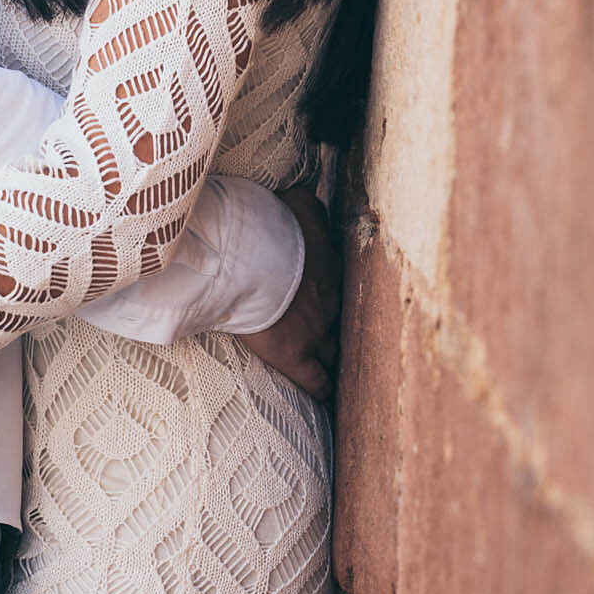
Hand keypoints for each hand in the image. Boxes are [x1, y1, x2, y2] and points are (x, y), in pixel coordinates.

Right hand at [234, 185, 340, 401]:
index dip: (333, 287)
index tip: (328, 290)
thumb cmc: (266, 226)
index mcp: (330, 265)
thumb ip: (305, 203)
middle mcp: (330, 300)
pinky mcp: (293, 354)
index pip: (339, 279)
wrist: (248, 258)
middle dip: (342, 324)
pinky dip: (323, 389)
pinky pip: (316, 380)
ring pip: (337, 350)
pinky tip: (328, 398)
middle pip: (345, 317)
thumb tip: (306, 195)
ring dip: (338, 357)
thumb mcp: (293, 203)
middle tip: (341, 331)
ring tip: (342, 368)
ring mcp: (315, 330)